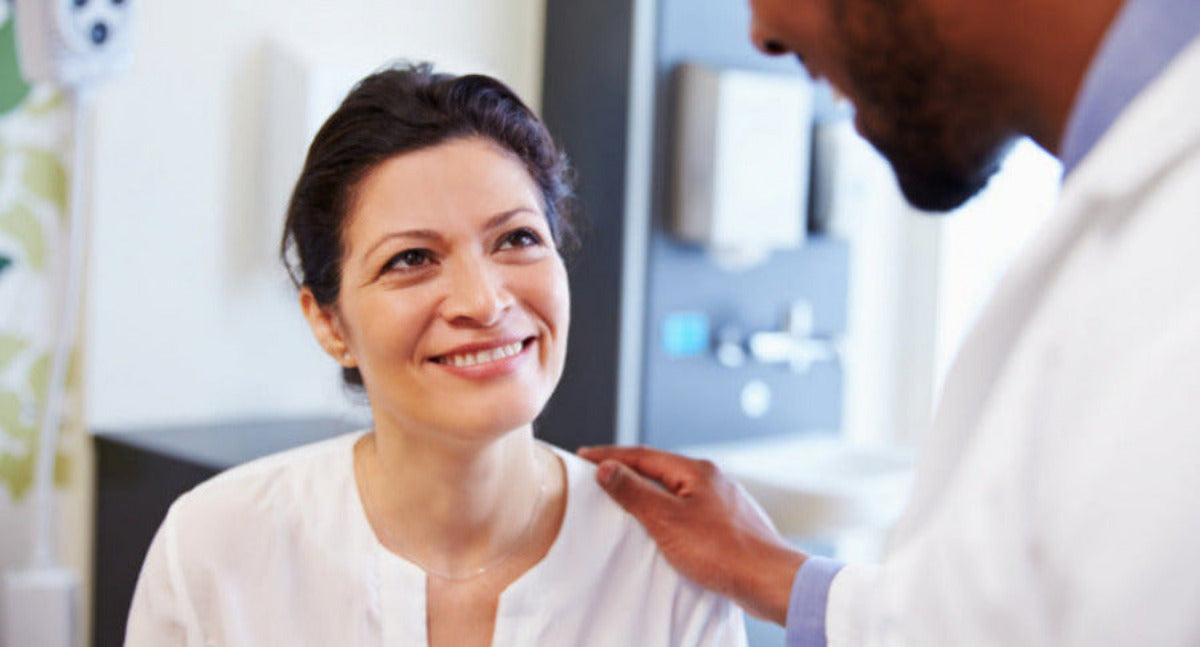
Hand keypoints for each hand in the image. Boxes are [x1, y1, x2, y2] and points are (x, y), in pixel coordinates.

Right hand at [577, 445, 805, 624]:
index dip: (610, 456)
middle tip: (600, 476)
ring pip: (677, 490)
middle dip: (629, 472)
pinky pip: (690, 510)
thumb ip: (635, 493)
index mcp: (696, 471)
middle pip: (660, 469)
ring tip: (625, 501)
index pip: (643, 455)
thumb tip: (607, 468)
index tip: (585, 456)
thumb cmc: (724, 551)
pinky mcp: (729, 524)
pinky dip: (668, 512)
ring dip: (649, 493)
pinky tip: (664, 528)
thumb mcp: (668, 520)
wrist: (770, 580)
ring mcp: (723, 501)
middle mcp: (712, 480)